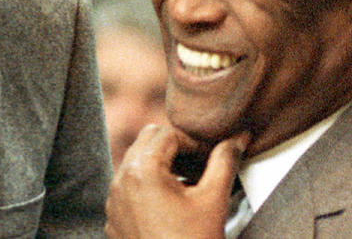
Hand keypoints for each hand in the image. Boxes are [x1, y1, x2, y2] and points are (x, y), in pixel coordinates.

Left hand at [104, 124, 249, 238]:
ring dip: (162, 164)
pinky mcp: (115, 219)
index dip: (194, 141)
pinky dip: (149, 186)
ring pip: (136, 163)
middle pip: (147, 140)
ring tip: (189, 184)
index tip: (212, 156)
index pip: (168, 133)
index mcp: (142, 170)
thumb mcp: (213, 199)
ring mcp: (114, 201)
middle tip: (200, 165)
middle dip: (175, 147)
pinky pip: (129, 188)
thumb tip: (237, 138)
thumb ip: (225, 161)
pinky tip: (172, 204)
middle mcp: (121, 181)